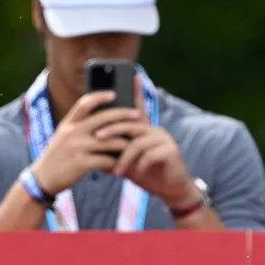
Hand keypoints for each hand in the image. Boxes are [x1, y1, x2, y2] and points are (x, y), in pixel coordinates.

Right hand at [32, 91, 141, 194]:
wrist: (43, 178)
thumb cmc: (60, 154)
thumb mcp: (64, 135)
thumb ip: (80, 125)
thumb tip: (106, 115)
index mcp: (68, 123)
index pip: (84, 103)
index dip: (100, 96)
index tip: (113, 93)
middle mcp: (72, 132)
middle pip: (104, 118)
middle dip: (124, 115)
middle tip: (138, 114)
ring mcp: (76, 147)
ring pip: (110, 141)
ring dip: (125, 143)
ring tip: (134, 144)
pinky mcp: (80, 163)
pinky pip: (106, 160)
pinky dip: (115, 162)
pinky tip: (120, 164)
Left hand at [93, 83, 196, 207]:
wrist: (171, 189)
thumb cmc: (148, 174)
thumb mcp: (128, 162)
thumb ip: (115, 153)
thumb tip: (93, 149)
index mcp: (145, 131)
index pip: (140, 108)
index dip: (138, 91)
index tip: (134, 74)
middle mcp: (156, 131)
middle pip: (131, 123)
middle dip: (112, 129)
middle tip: (97, 138)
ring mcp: (164, 139)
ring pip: (138, 142)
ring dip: (124, 158)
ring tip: (116, 171)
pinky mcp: (171, 151)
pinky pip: (149, 155)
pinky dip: (138, 166)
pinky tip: (135, 175)